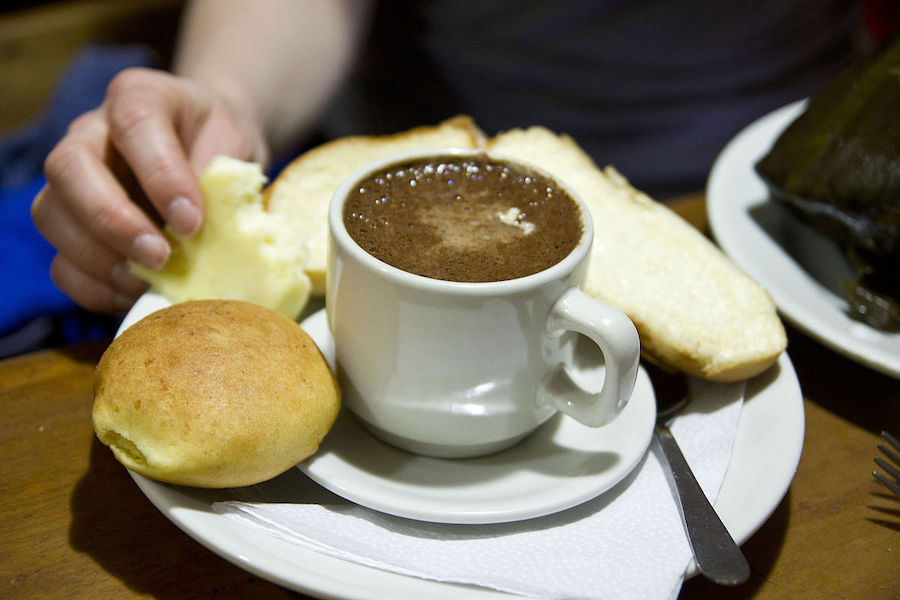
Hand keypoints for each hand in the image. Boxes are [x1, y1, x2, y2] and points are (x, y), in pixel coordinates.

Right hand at [31, 67, 267, 312]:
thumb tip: (208, 237)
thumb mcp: (237, 149)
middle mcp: (93, 132)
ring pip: (52, 214)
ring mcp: (73, 179)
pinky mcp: (72, 226)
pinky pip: (59, 261)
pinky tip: (135, 293)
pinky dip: (93, 286)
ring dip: (100, 258)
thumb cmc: (223, 145)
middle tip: (160, 256)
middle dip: (112, 220)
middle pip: (69, 167)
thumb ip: (222, 181)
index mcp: (140, 97)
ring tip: (150, 281)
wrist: (213, 149)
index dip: (160, 176)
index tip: (193, 222)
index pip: (135, 122)